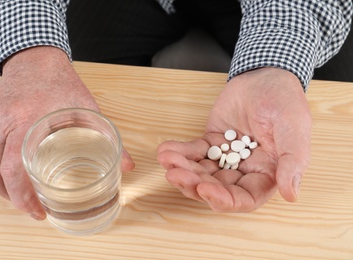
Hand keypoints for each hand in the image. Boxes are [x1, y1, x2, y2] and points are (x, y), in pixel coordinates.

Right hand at [0, 47, 134, 219]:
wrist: (34, 60)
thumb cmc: (61, 84)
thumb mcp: (88, 109)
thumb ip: (108, 137)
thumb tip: (128, 167)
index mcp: (26, 121)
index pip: (13, 169)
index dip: (22, 197)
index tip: (38, 211)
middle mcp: (1, 123)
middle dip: (13, 199)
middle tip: (34, 209)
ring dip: (5, 184)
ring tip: (26, 193)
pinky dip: (0, 163)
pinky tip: (18, 162)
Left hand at [157, 68, 310, 211]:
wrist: (264, 75)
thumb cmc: (284, 101)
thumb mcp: (294, 129)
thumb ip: (292, 161)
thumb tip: (291, 195)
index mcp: (266, 174)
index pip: (244, 199)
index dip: (222, 200)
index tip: (203, 189)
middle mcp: (244, 170)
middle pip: (215, 188)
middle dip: (193, 183)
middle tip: (175, 173)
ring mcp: (225, 157)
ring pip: (200, 172)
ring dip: (182, 169)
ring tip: (167, 158)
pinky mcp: (211, 142)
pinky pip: (193, 152)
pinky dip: (179, 152)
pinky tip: (166, 149)